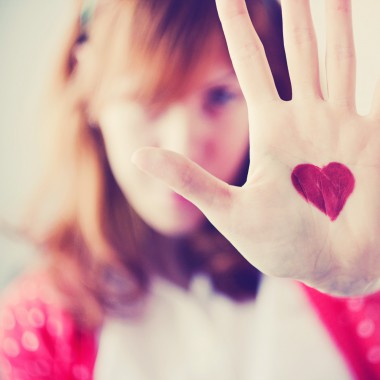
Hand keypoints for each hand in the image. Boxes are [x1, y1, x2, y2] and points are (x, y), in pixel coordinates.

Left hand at [132, 0, 379, 296]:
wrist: (329, 267)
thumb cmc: (281, 246)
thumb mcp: (229, 212)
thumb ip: (189, 179)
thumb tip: (136, 157)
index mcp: (271, 130)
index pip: (251, 64)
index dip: (239, 26)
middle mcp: (305, 118)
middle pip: (299, 49)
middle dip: (296, 8)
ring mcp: (340, 124)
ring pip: (338, 58)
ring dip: (336, 20)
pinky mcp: (369, 138)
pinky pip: (373, 91)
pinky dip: (372, 67)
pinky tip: (371, 34)